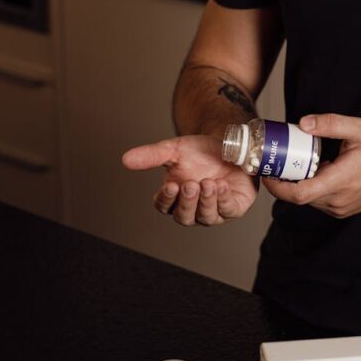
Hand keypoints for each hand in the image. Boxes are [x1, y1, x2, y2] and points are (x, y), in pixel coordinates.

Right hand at [122, 134, 257, 226]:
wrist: (229, 144)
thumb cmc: (201, 152)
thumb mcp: (175, 150)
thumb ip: (152, 156)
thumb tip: (125, 159)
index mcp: (175, 197)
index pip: (164, 206)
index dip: (166, 198)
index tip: (171, 185)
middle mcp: (193, 208)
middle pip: (184, 217)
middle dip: (187, 202)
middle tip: (190, 184)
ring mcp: (214, 211)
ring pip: (205, 217)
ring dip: (206, 201)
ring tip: (208, 183)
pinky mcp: (234, 208)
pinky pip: (228, 211)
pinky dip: (224, 200)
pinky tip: (222, 186)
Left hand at [262, 113, 360, 217]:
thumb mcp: (358, 129)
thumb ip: (329, 124)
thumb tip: (303, 124)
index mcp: (339, 181)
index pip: (299, 194)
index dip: (277, 187)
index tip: (266, 172)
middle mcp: (337, 200)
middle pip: (298, 197)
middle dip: (282, 182)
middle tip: (274, 162)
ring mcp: (340, 208)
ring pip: (307, 200)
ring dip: (296, 185)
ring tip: (292, 164)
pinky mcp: (342, 210)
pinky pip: (318, 201)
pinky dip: (310, 188)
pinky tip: (312, 170)